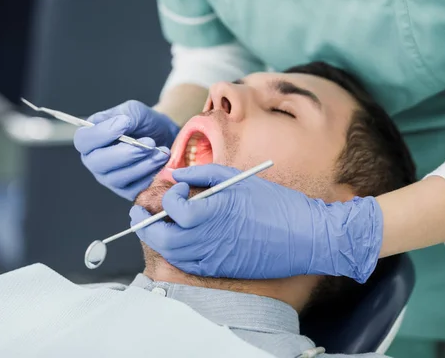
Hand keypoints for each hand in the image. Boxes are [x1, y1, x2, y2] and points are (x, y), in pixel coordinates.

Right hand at [74, 100, 178, 200]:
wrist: (165, 137)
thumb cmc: (143, 124)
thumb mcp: (134, 111)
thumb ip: (125, 115)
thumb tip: (121, 124)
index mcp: (90, 140)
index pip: (83, 140)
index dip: (101, 133)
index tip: (125, 123)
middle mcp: (95, 162)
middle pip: (97, 163)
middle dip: (126, 153)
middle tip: (149, 142)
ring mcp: (110, 179)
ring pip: (117, 178)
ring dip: (143, 165)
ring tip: (161, 152)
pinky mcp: (127, 192)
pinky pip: (135, 189)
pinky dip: (151, 176)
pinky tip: (162, 163)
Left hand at [130, 164, 382, 282]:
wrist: (305, 237)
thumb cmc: (276, 205)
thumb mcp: (240, 179)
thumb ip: (204, 175)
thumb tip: (177, 175)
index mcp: (215, 211)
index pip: (173, 209)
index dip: (169, 198)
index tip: (177, 190)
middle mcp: (210, 238)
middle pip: (162, 239)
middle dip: (144, 225)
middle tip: (139, 214)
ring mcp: (214, 258)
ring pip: (171, 255)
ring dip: (157, 240)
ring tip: (155, 227)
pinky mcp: (220, 270)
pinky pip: (187, 265)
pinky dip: (174, 254)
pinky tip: (177, 242)